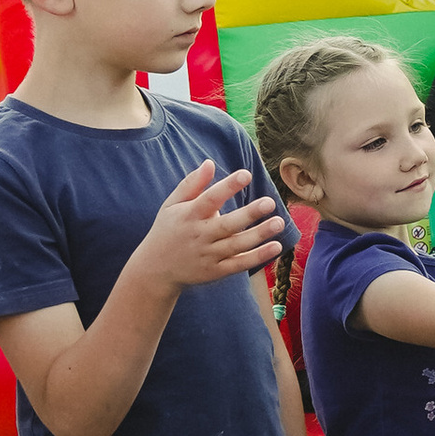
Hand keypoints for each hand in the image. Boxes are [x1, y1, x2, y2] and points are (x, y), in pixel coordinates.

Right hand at [138, 161, 286, 292]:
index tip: (246, 174)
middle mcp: (199, 236)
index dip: (228, 187)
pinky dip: (258, 257)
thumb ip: (191, 184)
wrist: (155, 269)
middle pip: (227, 224)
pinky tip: (276, 246)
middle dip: (249, 213)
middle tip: (270, 202)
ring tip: (279, 222)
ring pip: (237, 245)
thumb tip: (209, 163)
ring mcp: (208, 255)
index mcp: (188, 216)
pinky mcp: (216, 271)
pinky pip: (239, 264)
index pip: (209, 199)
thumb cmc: (168, 230)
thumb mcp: (172, 205)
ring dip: (259, 235)